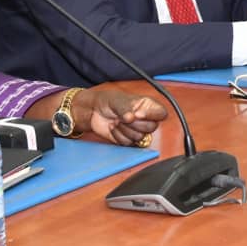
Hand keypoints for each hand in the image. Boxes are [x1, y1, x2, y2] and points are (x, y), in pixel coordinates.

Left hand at [27, 89, 168, 146]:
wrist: (86, 112)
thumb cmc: (101, 100)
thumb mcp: (115, 100)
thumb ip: (128, 107)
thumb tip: (134, 116)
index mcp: (147, 104)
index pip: (161, 113)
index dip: (148, 116)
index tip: (132, 115)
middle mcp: (144, 117)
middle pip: (151, 128)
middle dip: (134, 125)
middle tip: (120, 120)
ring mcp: (136, 129)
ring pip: (140, 138)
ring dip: (126, 134)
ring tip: (115, 125)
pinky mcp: (127, 139)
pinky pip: (130, 145)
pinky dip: (120, 140)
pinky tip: (113, 132)